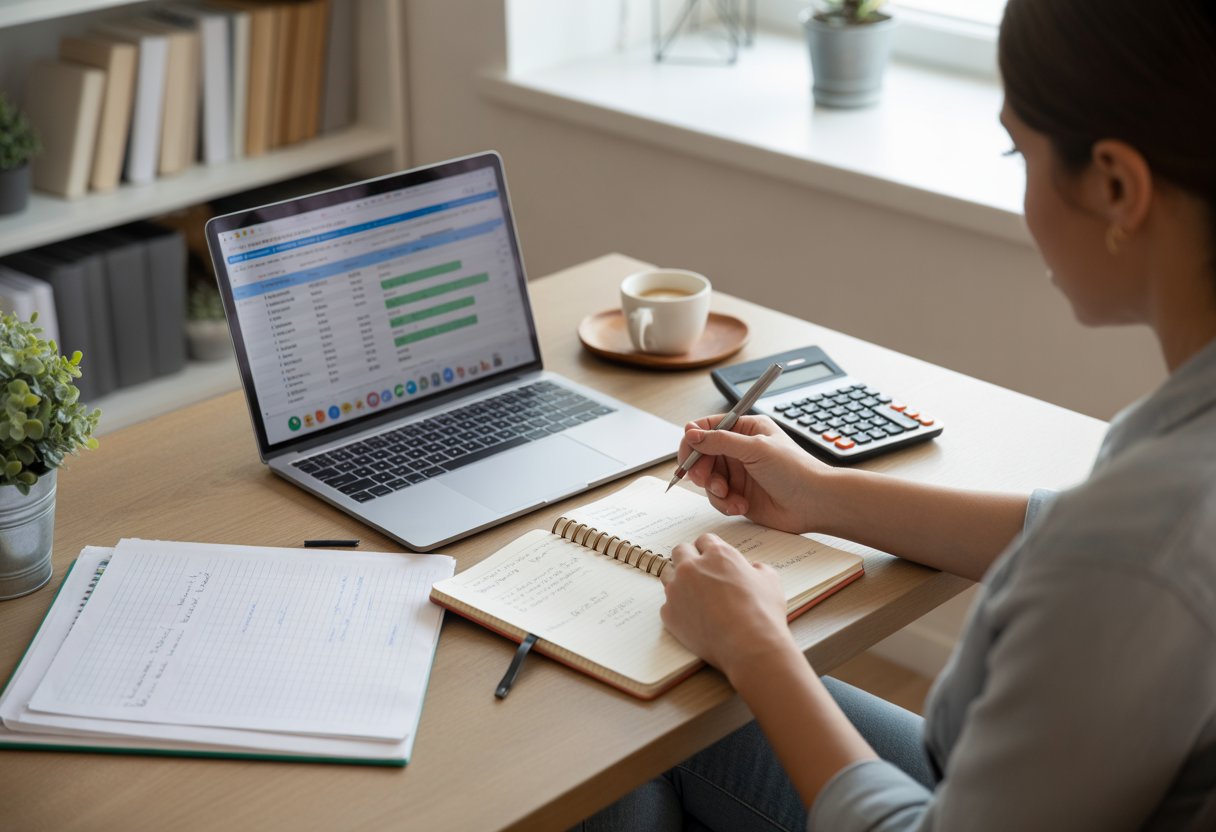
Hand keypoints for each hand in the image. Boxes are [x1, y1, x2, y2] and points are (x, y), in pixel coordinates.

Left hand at [660, 533, 795, 680]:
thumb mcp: (770, 580)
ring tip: (695, 595)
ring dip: (679, 580)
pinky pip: (668, 604)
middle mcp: (692, 567)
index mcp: (717, 555)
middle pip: (680, 551)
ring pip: (668, 575)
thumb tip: (752, 570)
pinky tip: (694, 618)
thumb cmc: (762, 613)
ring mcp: (676, 590)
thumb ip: (756, 568)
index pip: (705, 540)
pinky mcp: (668, 613)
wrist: (749, 646)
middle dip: (689, 558)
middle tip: (699, 572)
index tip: (712, 558)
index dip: (710, 549)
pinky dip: (678, 608)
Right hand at [678, 414, 834, 533]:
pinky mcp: (739, 495)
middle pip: (703, 455)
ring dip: (715, 489)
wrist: (814, 503)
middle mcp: (740, 449)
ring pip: (708, 479)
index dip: (694, 440)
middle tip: (702, 478)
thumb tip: (691, 433)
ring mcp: (739, 473)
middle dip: (701, 469)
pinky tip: (742, 506)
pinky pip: (718, 498)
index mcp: (746, 429)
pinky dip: (725, 503)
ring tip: (729, 494)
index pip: (708, 428)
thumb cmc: (795, 470)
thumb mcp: (755, 449)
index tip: (687, 453)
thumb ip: (720, 441)